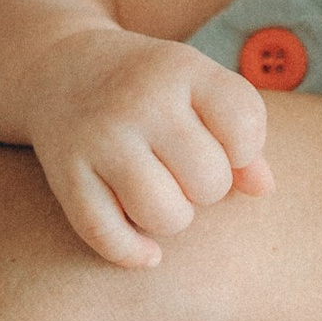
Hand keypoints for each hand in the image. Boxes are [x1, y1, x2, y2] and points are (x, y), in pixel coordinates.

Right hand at [23, 31, 274, 268]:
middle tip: (183, 170)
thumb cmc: (149, 86)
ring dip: (173, 217)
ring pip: (167, 215)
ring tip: (162, 195)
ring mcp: (101, 139)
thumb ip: (240, 131)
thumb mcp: (196, 87)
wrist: (59, 67)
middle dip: (207, 187)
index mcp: (181, 69)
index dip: (244, 150)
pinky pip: (110, 237)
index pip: (245, 126)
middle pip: (210, 180)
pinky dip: (135, 253)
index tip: (221, 144)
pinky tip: (147, 250)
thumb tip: (263, 189)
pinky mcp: (66, 175)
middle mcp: (140, 100)